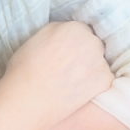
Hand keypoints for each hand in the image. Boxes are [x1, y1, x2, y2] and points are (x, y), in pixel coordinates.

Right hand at [0, 21, 114, 129]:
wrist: (27, 101)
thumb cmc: (25, 70)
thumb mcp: (38, 37)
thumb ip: (59, 30)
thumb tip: (68, 33)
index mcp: (74, 27)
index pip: (82, 30)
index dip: (73, 42)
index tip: (66, 53)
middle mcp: (91, 41)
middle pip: (94, 44)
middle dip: (85, 53)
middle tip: (68, 68)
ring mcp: (100, 61)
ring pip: (99, 62)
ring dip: (91, 68)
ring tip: (71, 82)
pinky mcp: (105, 80)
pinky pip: (104, 78)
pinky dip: (94, 84)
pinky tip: (77, 91)